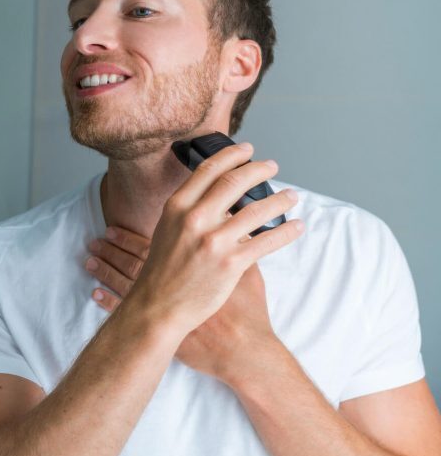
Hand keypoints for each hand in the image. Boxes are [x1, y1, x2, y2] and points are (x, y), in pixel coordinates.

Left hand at [87, 226, 282, 383]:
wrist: (245, 349)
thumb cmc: (248, 312)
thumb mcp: (246, 271)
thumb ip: (238, 244)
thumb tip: (232, 221)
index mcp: (188, 266)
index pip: (150, 247)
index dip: (128, 238)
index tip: (110, 229)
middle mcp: (170, 283)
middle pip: (132, 263)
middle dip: (111, 251)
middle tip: (93, 241)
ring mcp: (162, 307)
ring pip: (124, 284)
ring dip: (105, 271)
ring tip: (88, 261)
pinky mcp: (159, 327)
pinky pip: (126, 313)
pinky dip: (108, 302)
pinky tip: (95, 294)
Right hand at [117, 143, 302, 334]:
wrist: (158, 306)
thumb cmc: (162, 270)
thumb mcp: (166, 230)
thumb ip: (188, 211)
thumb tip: (217, 196)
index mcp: (177, 207)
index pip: (208, 170)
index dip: (231, 155)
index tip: (246, 149)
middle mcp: (195, 218)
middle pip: (235, 182)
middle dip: (259, 170)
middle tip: (272, 166)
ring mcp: (214, 240)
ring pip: (257, 210)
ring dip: (280, 200)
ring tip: (291, 196)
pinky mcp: (231, 263)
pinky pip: (267, 241)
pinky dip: (286, 232)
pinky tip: (296, 227)